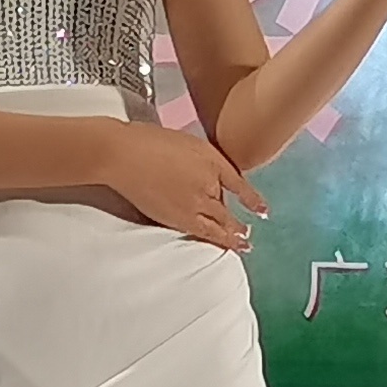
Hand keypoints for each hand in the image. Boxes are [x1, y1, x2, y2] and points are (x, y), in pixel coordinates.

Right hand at [99, 122, 267, 250]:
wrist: (122, 154)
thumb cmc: (148, 141)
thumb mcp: (186, 142)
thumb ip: (204, 161)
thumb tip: (211, 179)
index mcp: (211, 161)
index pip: (239, 184)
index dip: (252, 199)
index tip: (263, 210)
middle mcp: (207, 184)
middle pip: (227, 210)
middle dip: (240, 225)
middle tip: (249, 237)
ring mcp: (191, 204)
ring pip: (218, 226)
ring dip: (231, 238)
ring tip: (241, 246)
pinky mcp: (174, 218)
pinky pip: (201, 233)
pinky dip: (213, 240)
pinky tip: (214, 243)